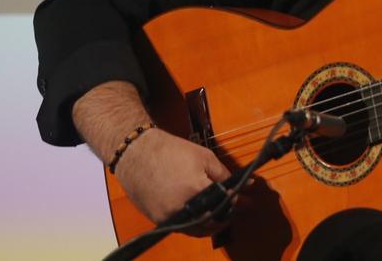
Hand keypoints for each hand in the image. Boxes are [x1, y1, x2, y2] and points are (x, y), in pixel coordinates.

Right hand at [113, 127, 233, 232]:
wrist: (136, 152)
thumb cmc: (170, 151)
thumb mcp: (204, 157)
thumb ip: (224, 174)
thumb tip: (244, 185)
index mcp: (196, 191)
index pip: (225, 204)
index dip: (234, 201)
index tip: (238, 197)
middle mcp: (182, 209)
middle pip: (212, 223)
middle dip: (223, 217)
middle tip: (229, 208)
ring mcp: (169, 217)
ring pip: (196, 230)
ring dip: (208, 224)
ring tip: (215, 212)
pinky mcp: (158, 220)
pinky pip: (181, 227)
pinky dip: (192, 223)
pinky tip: (197, 213)